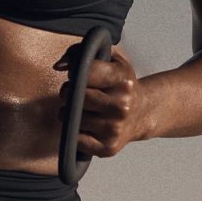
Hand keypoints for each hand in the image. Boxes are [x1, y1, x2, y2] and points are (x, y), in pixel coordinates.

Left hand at [60, 43, 146, 160]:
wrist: (142, 113)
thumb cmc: (118, 85)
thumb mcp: (109, 61)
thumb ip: (81, 53)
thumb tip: (59, 66)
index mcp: (124, 80)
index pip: (86, 71)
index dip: (76, 73)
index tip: (78, 75)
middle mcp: (122, 105)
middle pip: (77, 97)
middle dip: (68, 93)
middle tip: (74, 93)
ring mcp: (115, 128)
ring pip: (73, 119)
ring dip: (68, 114)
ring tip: (79, 109)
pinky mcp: (108, 147)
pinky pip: (77, 140)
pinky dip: (74, 132)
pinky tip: (83, 125)